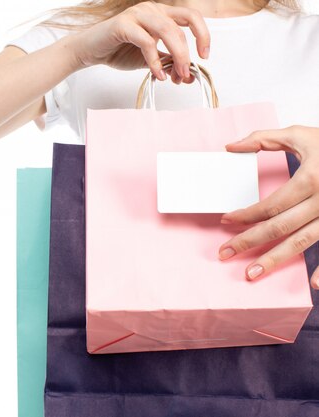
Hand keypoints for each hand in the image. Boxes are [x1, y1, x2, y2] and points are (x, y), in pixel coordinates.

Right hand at [70, 2, 209, 83]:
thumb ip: (167, 63)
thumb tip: (186, 75)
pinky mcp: (124, 25)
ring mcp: (137, 14)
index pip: (191, 17)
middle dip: (190, 50)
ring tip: (175, 75)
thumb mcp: (149, 60)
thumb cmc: (117, 51)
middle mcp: (151, 9)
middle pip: (184, 22)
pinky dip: (155, 61)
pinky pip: (146, 42)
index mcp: (160, 14)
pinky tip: (157, 74)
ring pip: (168, 30)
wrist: (89, 52)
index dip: (203, 35)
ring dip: (177, 55)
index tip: (204, 56)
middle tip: (187, 72)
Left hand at [217, 125, 318, 289]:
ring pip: (302, 242)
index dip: (245, 215)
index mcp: (311, 179)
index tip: (225, 220)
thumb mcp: (300, 134)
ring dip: (275, 260)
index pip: (269, 204)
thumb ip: (263, 139)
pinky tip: (314, 285)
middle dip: (249, 241)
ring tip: (252, 273)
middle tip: (224, 253)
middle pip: (279, 227)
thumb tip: (230, 146)